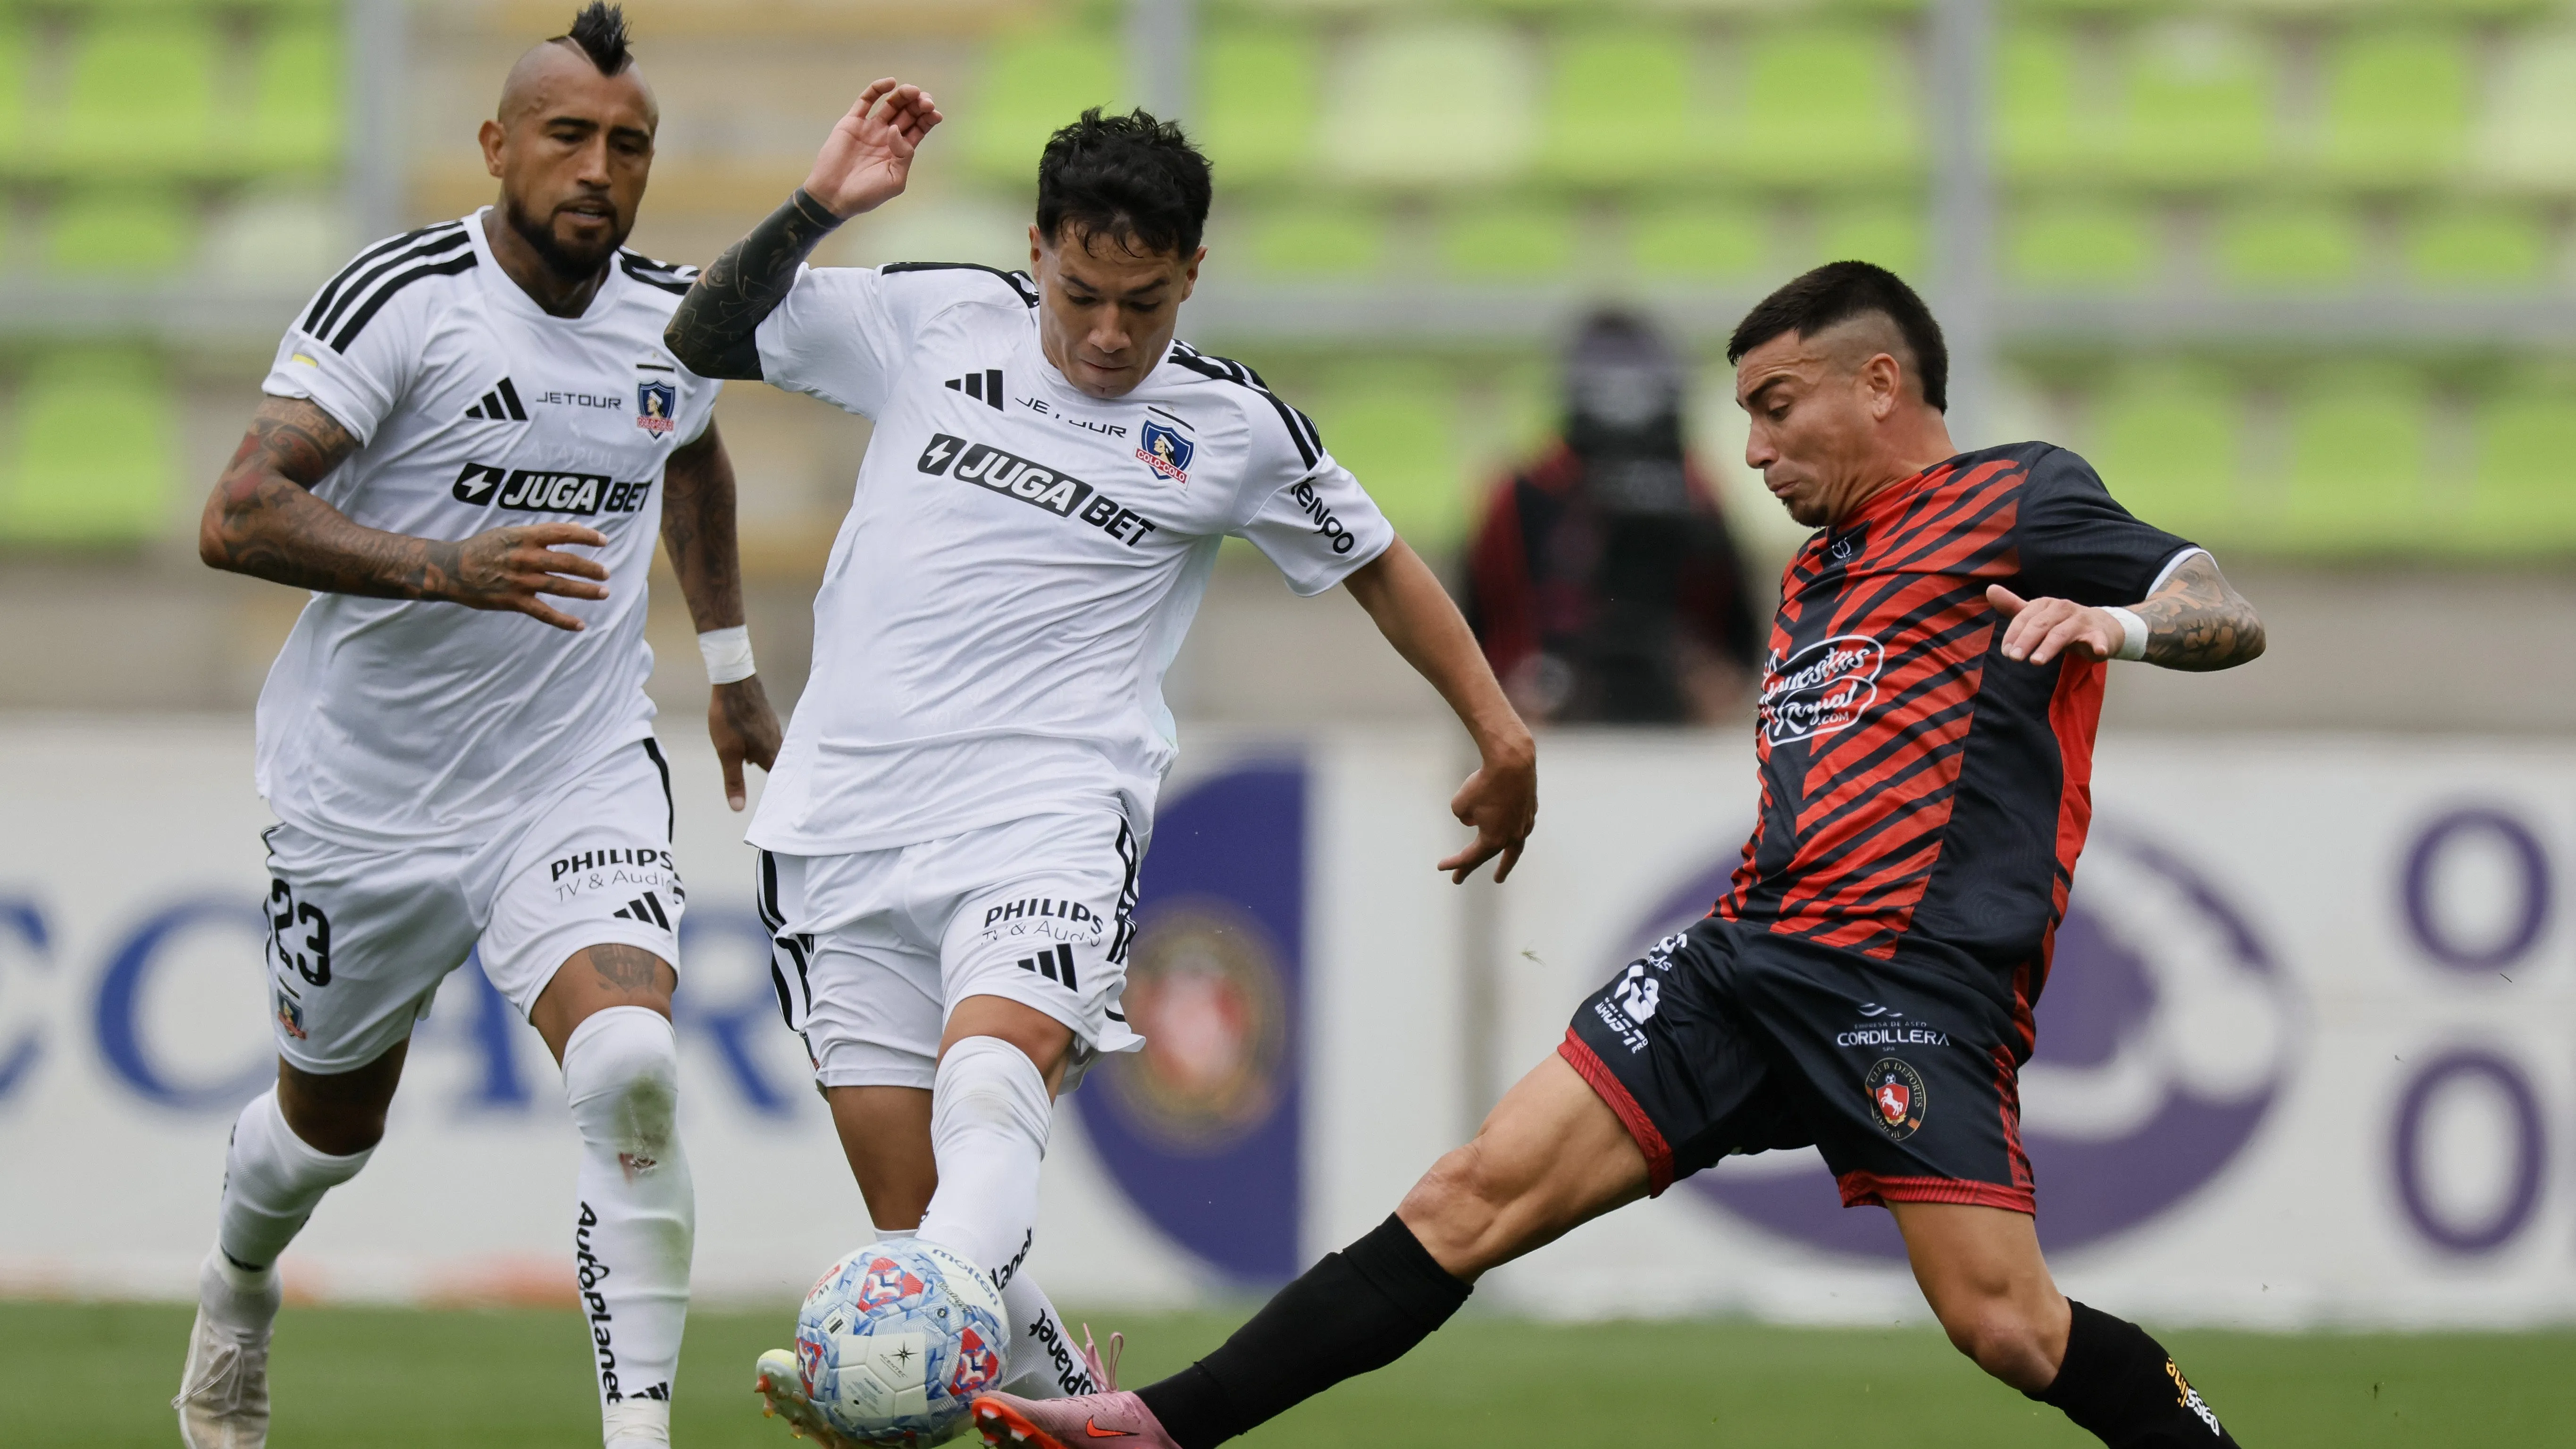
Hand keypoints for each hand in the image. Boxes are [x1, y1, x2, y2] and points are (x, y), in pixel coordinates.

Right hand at [437, 522, 609, 630]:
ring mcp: (520, 580)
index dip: (585, 536)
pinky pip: (543, 613)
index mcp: (524, 537)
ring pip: (560, 586)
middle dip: (590, 568)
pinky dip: (563, 620)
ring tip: (603, 592)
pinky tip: (580, 624)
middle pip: (566, 562)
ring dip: (584, 590)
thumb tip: (574, 528)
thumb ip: (540, 533)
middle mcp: (525, 557)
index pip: (562, 533)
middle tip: (605, 573)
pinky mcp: (514, 600)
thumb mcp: (509, 533)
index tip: (603, 540)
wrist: (451, 569)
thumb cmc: (482, 548)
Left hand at [708, 676, 781, 811]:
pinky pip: (768, 736)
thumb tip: (738, 808)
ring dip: (765, 757)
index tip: (781, 802)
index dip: (780, 790)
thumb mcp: (726, 752)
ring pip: (772, 748)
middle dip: (775, 774)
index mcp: (770, 753)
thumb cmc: (730, 718)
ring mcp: (773, 727)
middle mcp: (777, 741)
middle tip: (772, 787)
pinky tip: (750, 743)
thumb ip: (734, 780)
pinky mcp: (766, 716)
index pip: (780, 778)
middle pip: (779, 763)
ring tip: (754, 765)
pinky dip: (762, 744)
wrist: (733, 680)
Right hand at [802, 78, 942, 219]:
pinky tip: (890, 83)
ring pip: (891, 105)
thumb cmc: (866, 193)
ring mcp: (870, 128)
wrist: (834, 195)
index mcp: (900, 151)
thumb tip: (896, 130)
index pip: (919, 128)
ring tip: (912, 91)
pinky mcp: (852, 122)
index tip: (935, 113)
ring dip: (903, 95)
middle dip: (919, 105)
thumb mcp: (895, 180)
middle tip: (925, 101)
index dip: (928, 118)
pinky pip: (866, 100)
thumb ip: (903, 156)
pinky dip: (877, 89)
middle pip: (908, 114)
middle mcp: (887, 136)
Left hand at [1439, 738, 1537, 883]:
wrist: (1512, 761)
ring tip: (1502, 870)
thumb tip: (1475, 819)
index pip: (1469, 857)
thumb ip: (1463, 818)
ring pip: (1514, 847)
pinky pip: (1520, 825)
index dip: (1454, 863)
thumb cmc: (1484, 784)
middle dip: (1472, 867)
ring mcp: (1525, 823)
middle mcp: (1513, 835)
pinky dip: (1512, 832)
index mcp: (1494, 839)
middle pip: (1490, 857)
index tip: (1441, 867)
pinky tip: (1509, 831)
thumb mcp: (1459, 805)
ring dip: (1506, 860)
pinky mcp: (1530, 808)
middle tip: (1459, 879)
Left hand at [1987, 584, 2120, 665]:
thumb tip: (1990, 589)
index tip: (2006, 651)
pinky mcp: (2098, 634)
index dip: (2014, 634)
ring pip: (2062, 633)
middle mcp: (2063, 608)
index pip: (2025, 617)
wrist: (2100, 626)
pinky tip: (2098, 651)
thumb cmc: (2061, 624)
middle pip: (2041, 624)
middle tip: (2014, 658)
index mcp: (2046, 604)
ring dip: (2049, 647)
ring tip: (2036, 661)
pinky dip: (2099, 643)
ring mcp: (2081, 620)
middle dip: (2026, 640)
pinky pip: (2098, 638)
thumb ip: (2013, 607)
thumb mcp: (2037, 616)